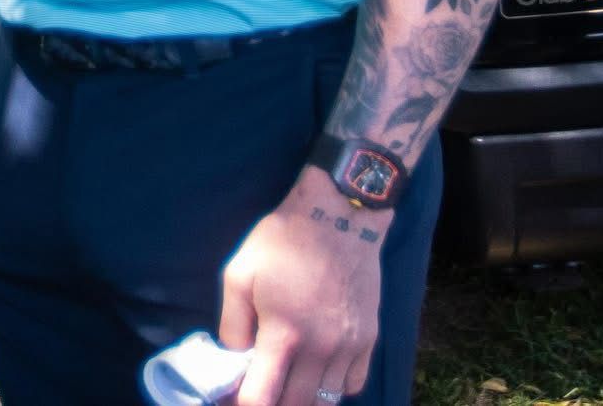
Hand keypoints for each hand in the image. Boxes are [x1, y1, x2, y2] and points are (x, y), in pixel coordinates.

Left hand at [218, 172, 387, 405]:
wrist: (338, 215)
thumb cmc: (282, 241)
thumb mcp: (239, 274)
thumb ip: (232, 324)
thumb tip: (234, 360)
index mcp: (284, 334)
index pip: (262, 398)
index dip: (243, 404)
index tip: (234, 396)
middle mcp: (321, 349)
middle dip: (274, 404)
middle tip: (259, 387)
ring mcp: (350, 347)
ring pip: (327, 401)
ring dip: (303, 398)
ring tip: (285, 380)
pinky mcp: (369, 340)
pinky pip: (352, 384)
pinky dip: (332, 388)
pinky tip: (315, 371)